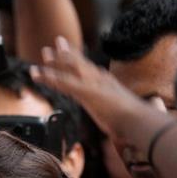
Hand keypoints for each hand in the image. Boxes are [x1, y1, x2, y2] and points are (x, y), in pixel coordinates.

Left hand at [31, 36, 166, 144]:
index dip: (82, 61)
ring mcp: (93, 84)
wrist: (139, 122)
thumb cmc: (135, 124)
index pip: (93, 70)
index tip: (76, 54)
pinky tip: (36, 74)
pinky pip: (62, 82)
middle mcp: (101, 79)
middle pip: (81, 63)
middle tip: (57, 42)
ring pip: (70, 68)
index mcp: (110, 85)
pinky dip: (48, 77)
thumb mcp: (125, 121)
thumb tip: (122, 136)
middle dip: (68, 53)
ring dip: (55, 61)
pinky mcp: (85, 91)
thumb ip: (120, 123)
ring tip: (44, 53)